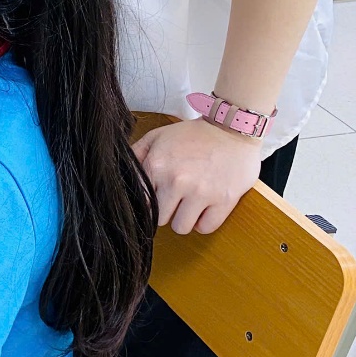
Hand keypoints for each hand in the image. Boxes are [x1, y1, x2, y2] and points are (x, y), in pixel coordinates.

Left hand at [133, 118, 263, 233]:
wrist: (232, 128)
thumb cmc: (193, 134)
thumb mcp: (157, 136)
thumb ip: (137, 155)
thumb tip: (123, 173)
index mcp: (157, 166)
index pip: (142, 203)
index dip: (150, 203)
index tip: (158, 199)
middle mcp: (176, 181)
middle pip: (160, 219)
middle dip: (167, 211)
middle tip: (177, 200)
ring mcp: (200, 192)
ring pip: (181, 227)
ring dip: (185, 219)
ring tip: (190, 205)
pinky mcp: (223, 200)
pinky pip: (206, 228)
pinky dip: (205, 222)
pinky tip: (205, 209)